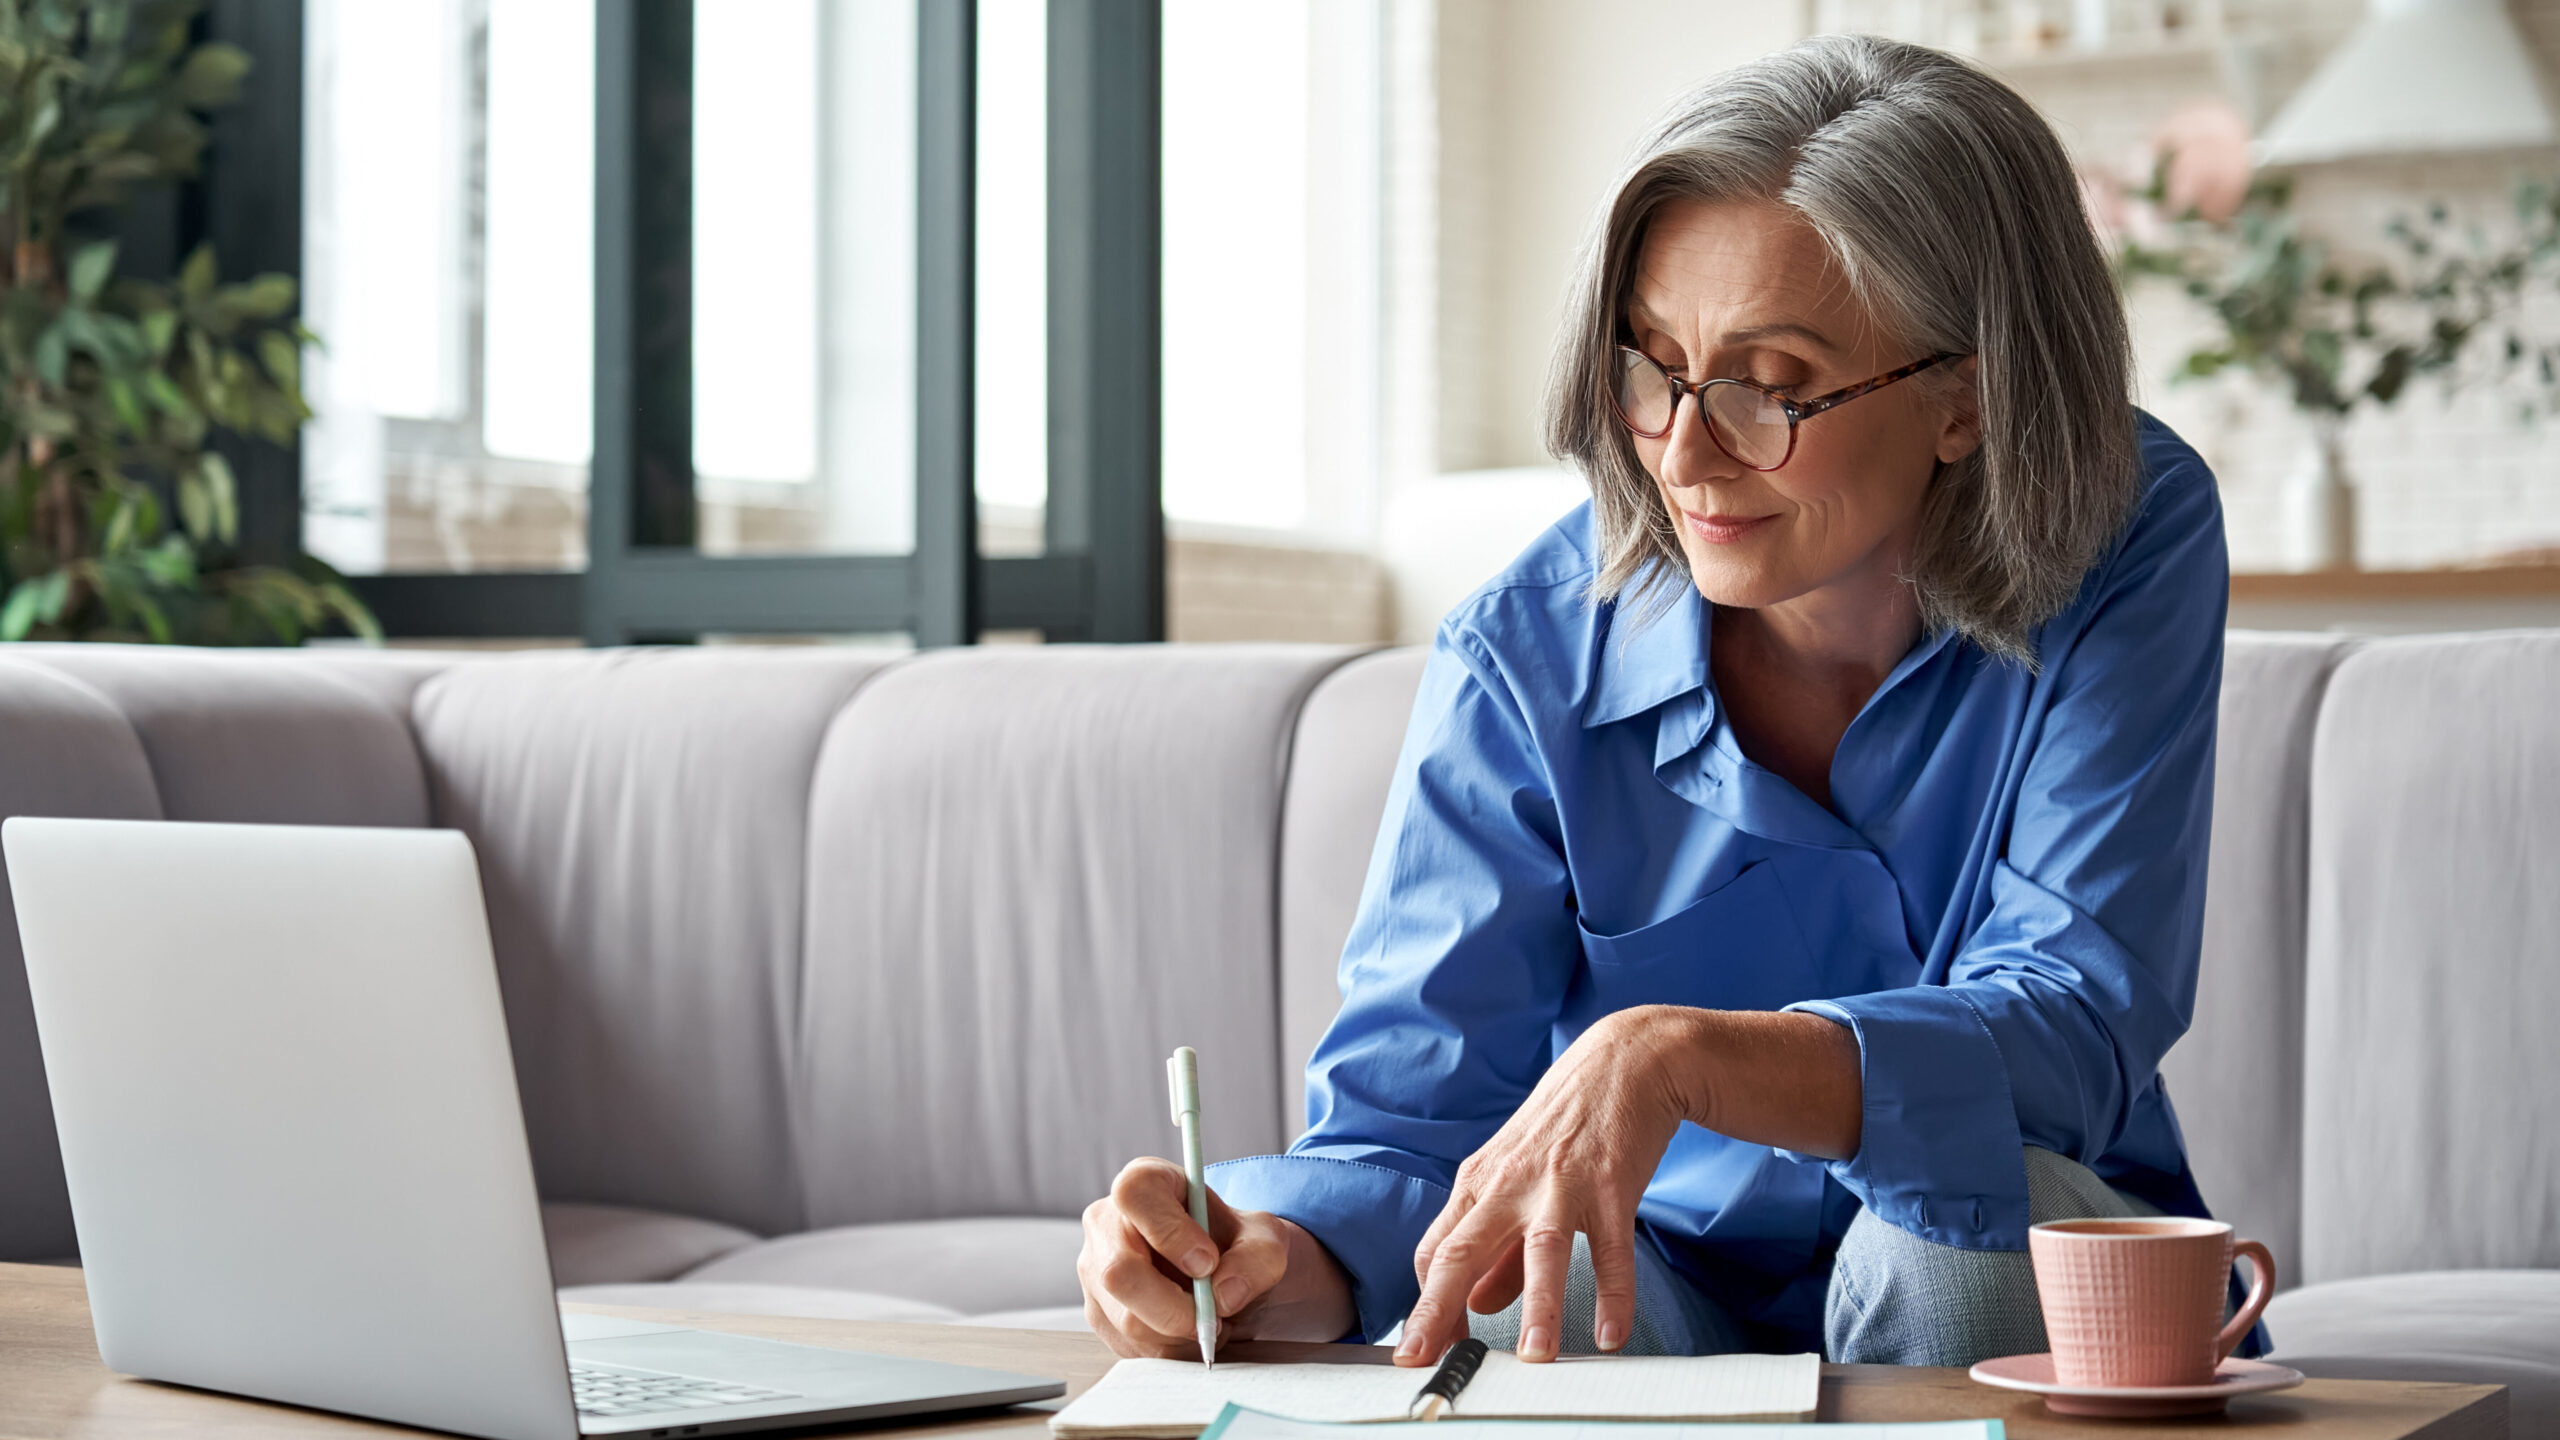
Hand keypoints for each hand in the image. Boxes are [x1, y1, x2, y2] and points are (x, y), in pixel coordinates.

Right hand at [1078, 1156, 1357, 1357]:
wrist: (1227, 1275)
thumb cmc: (1237, 1245)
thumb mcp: (1265, 1241)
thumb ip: (1256, 1259)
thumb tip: (1224, 1293)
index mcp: (1144, 1183)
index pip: (1135, 1196)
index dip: (1170, 1232)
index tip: (1208, 1262)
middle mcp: (1106, 1223)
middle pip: (1119, 1271)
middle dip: (1174, 1308)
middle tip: (1215, 1316)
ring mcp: (1094, 1271)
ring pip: (1126, 1319)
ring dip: (1179, 1334)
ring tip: (1210, 1322)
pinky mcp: (1099, 1313)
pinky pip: (1130, 1346)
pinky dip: (1170, 1350)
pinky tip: (1190, 1332)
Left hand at [1397, 1007, 1695, 1364]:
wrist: (1623, 1061)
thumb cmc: (1564, 1126)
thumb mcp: (1516, 1178)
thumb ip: (1496, 1249)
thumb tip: (1473, 1304)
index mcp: (1479, 1183)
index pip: (1434, 1251)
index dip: (1426, 1303)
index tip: (1424, 1350)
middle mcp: (1510, 1184)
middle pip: (1462, 1250)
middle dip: (1438, 1310)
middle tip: (1424, 1361)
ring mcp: (1561, 1184)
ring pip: (1541, 1251)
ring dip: (1537, 1307)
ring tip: (1535, 1359)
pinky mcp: (1611, 1185)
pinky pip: (1612, 1248)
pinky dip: (1614, 1294)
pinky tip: (1611, 1335)